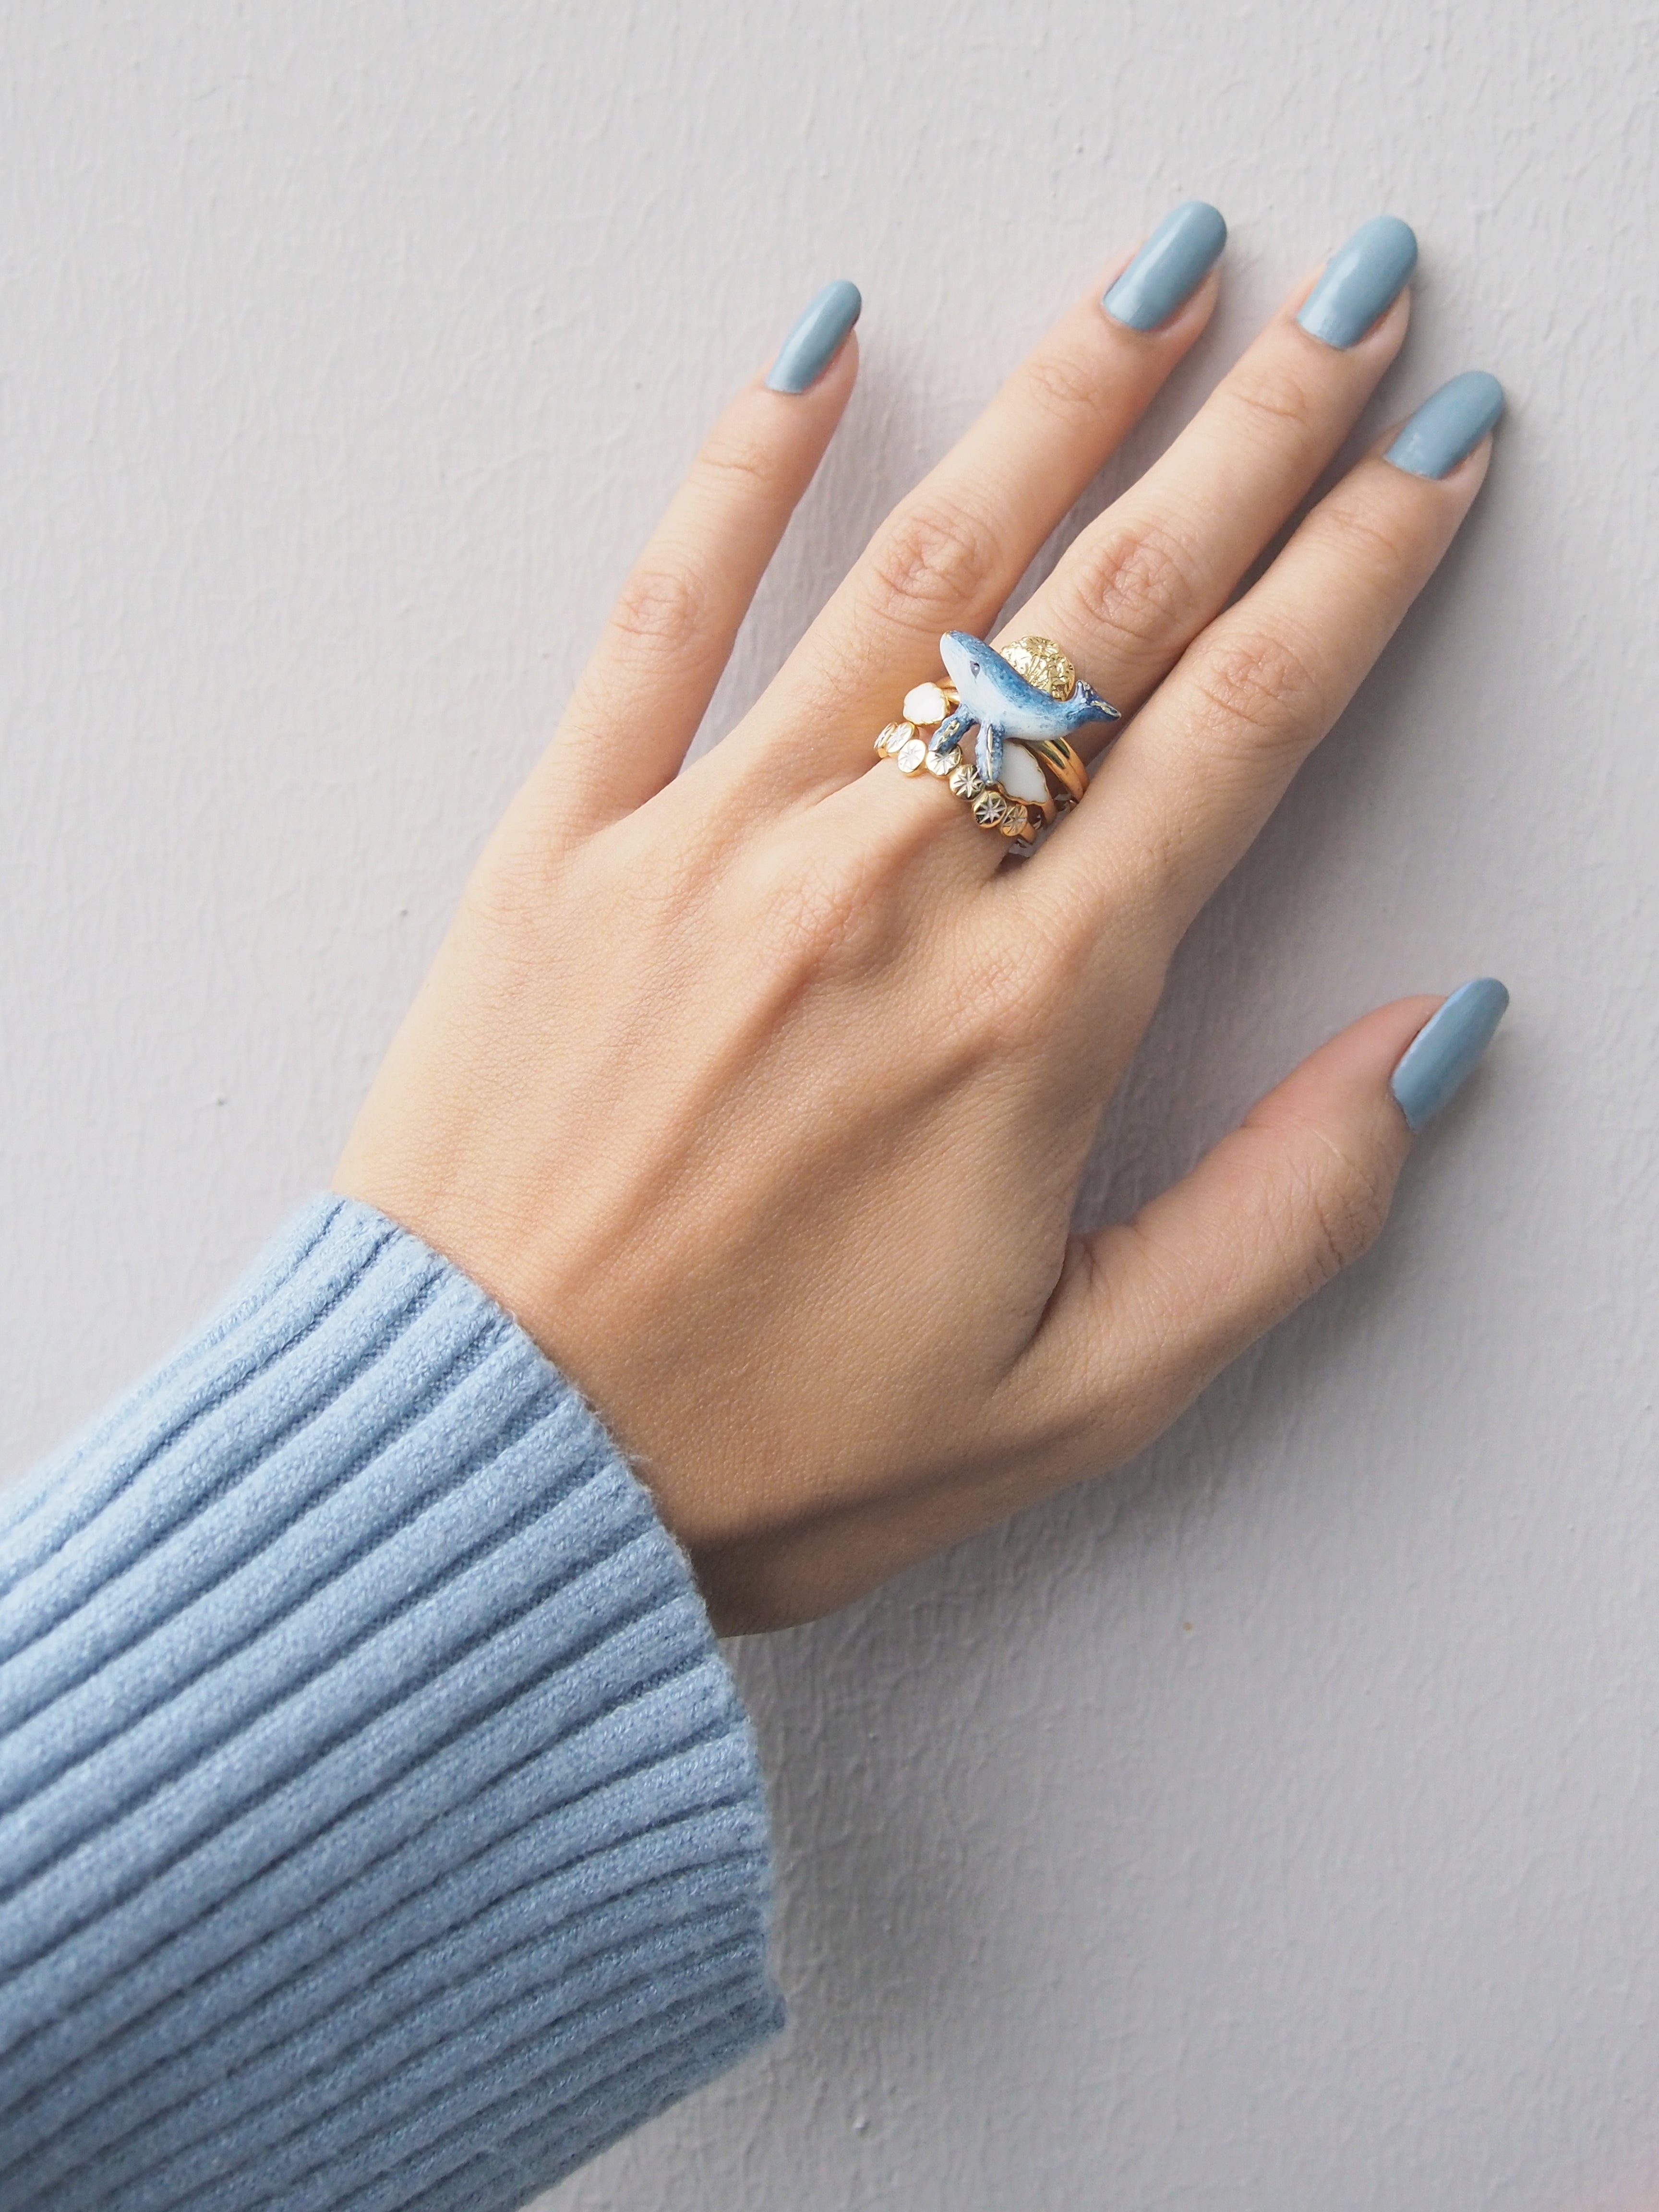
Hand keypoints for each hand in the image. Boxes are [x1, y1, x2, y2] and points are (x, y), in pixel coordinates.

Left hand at [335, 214, 1501, 1631]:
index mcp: (1025, 1017)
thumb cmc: (768, 1454)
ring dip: (1057, 407)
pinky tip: (816, 351)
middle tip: (1345, 304)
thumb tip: (1426, 1038)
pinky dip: (739, 471)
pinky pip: (661, 613)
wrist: (486, 1468)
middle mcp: (882, 890)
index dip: (1359, 568)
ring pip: (923, 572)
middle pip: (1108, 608)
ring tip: (1157, 282)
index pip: (1238, 730)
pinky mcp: (566, 845)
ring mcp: (713, 845)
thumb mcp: (1076, 1398)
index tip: (1431, 452)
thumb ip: (1275, 1216)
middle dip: (1252, 437)